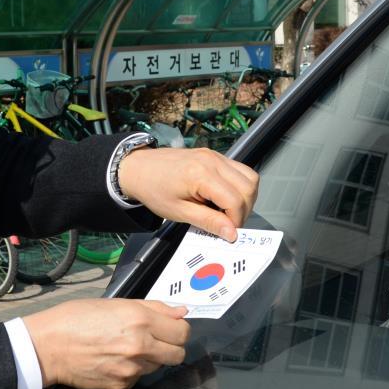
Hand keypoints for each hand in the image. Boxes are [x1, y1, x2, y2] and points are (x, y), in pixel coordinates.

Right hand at [22, 299, 190, 388]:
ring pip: (158, 366)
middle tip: (154, 339)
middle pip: (178, 354)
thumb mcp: (116, 303)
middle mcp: (140, 346)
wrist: (48, 346)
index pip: (183, 332)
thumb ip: (153, 307)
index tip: (170, 328)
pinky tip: (115, 359)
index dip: (178, 329)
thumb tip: (181, 311)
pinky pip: (138, 377)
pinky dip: (133, 370)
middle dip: (170, 346)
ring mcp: (131, 368)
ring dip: (150, 358)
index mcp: (140, 320)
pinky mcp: (121, 384)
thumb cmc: (76, 318)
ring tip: (126, 348)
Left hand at [117, 147, 259, 241]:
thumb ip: (208, 222)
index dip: (236, 220)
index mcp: (201, 175)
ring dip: (245, 197)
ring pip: (250, 177)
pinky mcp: (215, 155)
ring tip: (228, 211)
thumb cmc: (154, 190)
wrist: (138, 168)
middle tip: (229, 223)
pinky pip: (240, 170)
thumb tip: (231, 234)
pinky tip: (224, 198)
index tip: (227, 232)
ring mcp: (215, 155)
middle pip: (249, 187)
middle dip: (244, 210)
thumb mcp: (179, 212)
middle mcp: (212, 161)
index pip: (235, 200)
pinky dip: (239, 186)